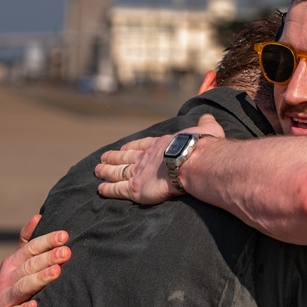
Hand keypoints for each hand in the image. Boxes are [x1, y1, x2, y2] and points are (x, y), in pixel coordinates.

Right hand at [0, 214, 71, 306]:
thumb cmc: (13, 289)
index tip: (64, 236)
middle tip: (66, 252)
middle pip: (29, 266)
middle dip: (48, 258)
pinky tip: (34, 306)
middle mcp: (6, 279)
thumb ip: (26, 242)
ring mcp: (2, 299)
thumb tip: (39, 215)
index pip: (30, 248)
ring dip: (39, 279)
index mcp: (12, 264)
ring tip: (56, 272)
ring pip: (22, 287)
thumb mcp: (17, 265)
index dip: (46, 241)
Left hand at [96, 113, 224, 203]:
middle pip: (125, 158)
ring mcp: (138, 172)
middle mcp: (146, 157)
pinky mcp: (135, 188)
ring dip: (106, 171)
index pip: (142, 144)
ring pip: (117, 172)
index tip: (124, 148)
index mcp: (160, 144)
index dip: (132, 146)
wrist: (193, 161)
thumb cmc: (202, 146)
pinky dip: (108, 189)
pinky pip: (117, 189)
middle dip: (114, 157)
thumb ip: (205, 122)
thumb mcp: (207, 128)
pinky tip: (101, 189)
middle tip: (104, 157)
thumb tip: (208, 116)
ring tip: (97, 170)